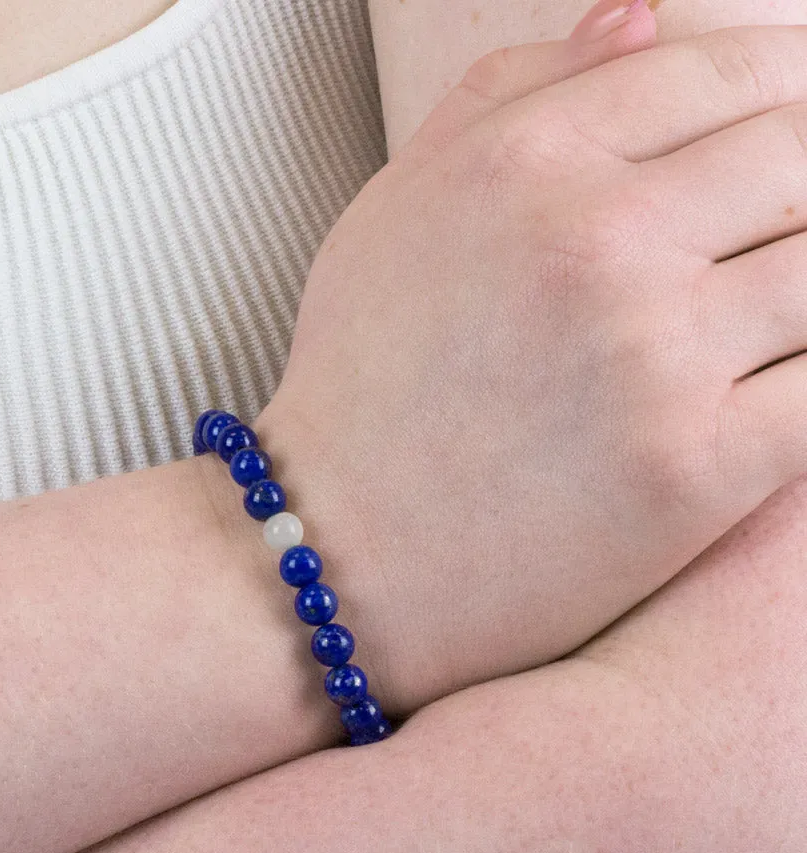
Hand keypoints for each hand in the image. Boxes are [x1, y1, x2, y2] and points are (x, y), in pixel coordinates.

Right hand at [256, 20, 806, 714]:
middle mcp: (597, 242)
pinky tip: (774, 381)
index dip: (779, 87)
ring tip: (760, 317)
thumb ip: (505, 95)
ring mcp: (654, 356)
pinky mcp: (697, 469)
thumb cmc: (360, 387)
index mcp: (522, 162)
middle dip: (801, 186)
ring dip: (805, 283)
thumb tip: (640, 17)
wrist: (339, 552)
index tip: (786, 123)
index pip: (718, 72)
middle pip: (798, 155)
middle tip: (770, 233)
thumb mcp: (392, 212)